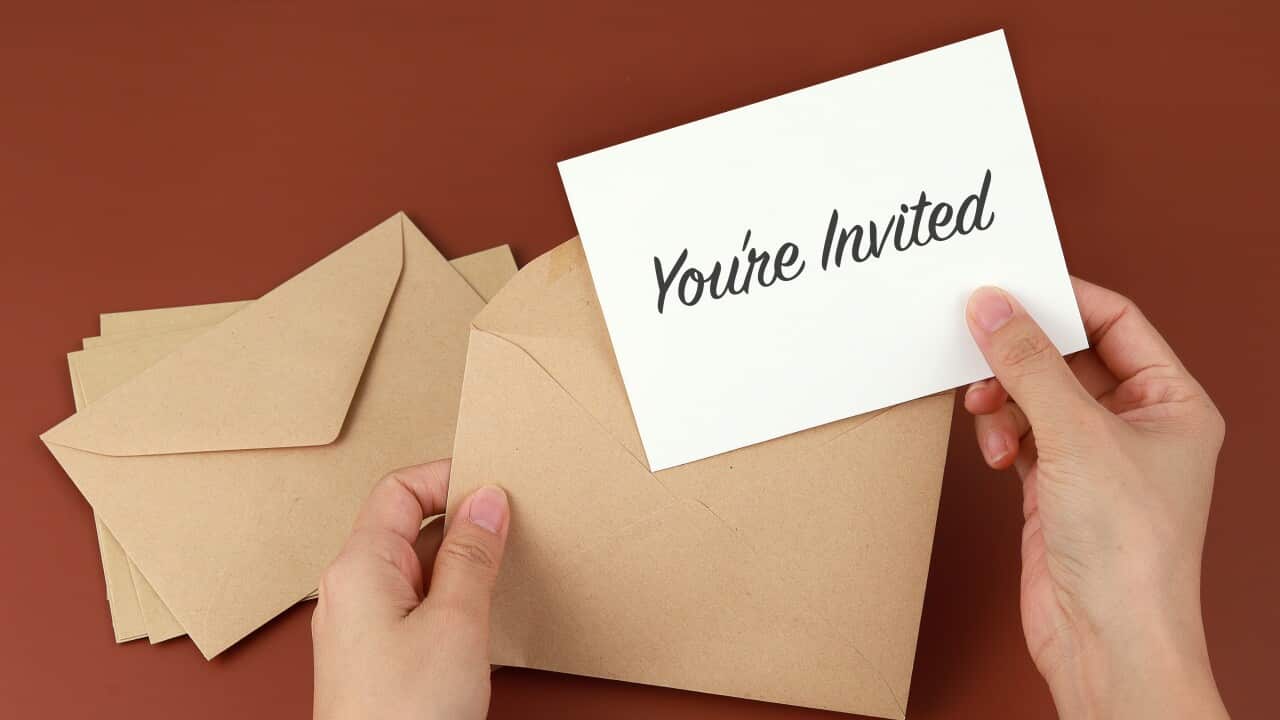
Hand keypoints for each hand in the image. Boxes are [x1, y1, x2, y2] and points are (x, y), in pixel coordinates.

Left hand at [312, 459, 509, 719]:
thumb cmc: (403, 715)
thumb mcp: (454, 622)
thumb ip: (472, 554)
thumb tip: (488, 499)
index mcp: (359, 566)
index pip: (399, 488)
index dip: (448, 477)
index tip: (495, 483)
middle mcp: (350, 589)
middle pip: (405, 524)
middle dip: (460, 517)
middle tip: (509, 523)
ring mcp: (360, 624)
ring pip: (413, 566)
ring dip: (457, 560)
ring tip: (501, 568)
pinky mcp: (375, 657)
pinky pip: (412, 603)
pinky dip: (448, 596)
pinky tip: (480, 614)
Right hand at [963, 279, 1228, 718]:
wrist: (1106, 639)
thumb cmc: (1129, 550)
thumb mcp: (1076, 434)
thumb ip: (1028, 363)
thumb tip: (994, 306)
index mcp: (1172, 402)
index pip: (1116, 321)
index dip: (1062, 300)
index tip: (1008, 288)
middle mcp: (1138, 426)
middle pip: (1067, 357)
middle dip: (1021, 357)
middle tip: (979, 347)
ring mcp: (1095, 458)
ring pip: (1036, 396)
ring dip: (1004, 400)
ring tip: (987, 415)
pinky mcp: (1057, 487)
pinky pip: (1020, 435)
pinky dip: (1000, 436)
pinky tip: (996, 454)